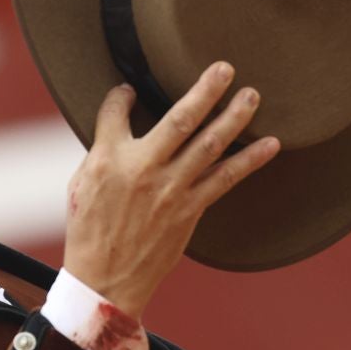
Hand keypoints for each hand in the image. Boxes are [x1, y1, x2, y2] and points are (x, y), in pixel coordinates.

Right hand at [62, 63, 279, 318]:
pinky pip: (225, 179)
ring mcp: (171, 190)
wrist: (105, 282)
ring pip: (209, 144)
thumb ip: (101, 148)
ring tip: (252, 95)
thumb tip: (117, 116)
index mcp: (108, 158)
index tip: (128, 91)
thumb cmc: (89, 232)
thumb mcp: (80, 185)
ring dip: (234, 117)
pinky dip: (250, 160)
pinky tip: (270, 144)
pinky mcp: (189, 210)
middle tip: (226, 67)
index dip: (122, 96)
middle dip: (205, 90)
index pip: (116, 111)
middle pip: (180, 119)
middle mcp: (143, 169)